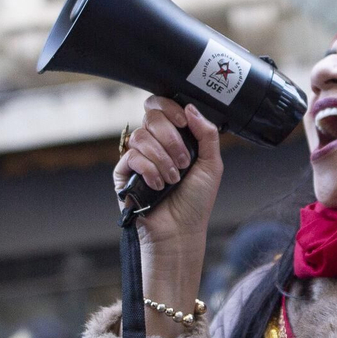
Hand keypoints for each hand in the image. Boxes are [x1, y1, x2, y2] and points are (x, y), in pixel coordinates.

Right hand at [113, 98, 223, 249]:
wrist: (181, 230)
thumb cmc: (196, 202)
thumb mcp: (212, 164)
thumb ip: (207, 133)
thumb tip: (190, 107)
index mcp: (173, 138)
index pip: (161, 107)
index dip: (169, 107)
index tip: (183, 122)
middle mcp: (154, 144)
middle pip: (151, 117)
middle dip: (171, 138)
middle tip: (184, 162)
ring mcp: (137, 158)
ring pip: (141, 137)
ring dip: (163, 158)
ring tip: (173, 179)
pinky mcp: (124, 173)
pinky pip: (132, 156)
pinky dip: (149, 170)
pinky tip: (158, 185)